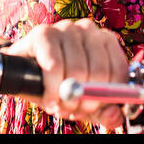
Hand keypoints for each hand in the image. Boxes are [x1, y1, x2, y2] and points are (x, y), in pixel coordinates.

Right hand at [2, 19, 129, 130]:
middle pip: (99, 72)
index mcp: (106, 40)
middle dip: (85, 99)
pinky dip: (52, 88)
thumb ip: (104, 111)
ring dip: (67, 97)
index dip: (106, 97)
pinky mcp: (43, 32)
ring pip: (77, 70)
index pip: (118, 71)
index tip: (92, 108)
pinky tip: (49, 98)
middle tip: (72, 109)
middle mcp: (88, 29)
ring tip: (59, 103)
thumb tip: (115, 115)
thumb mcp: (85, 101)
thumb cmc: (60, 83)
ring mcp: (66, 28)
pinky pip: (54, 66)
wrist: (25, 73)